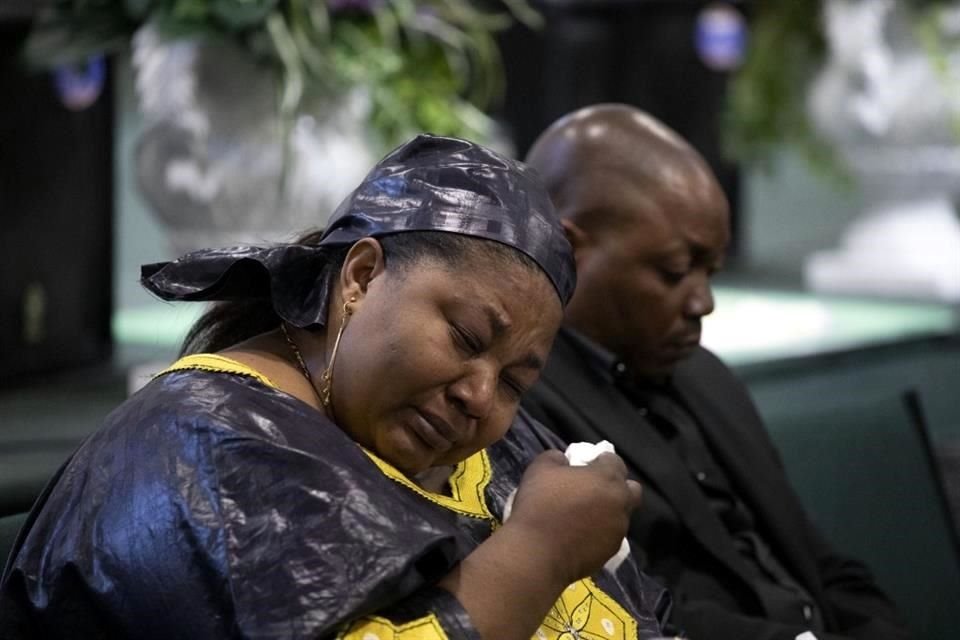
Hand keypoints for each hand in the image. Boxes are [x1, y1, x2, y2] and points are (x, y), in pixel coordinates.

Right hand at [505, 450, 642, 583]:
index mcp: (607, 478)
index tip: (586, 465)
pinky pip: (609, 536)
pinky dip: (599, 533)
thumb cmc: (540, 505)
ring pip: (621, 515)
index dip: (601, 461)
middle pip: (631, 490)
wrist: (538, 554)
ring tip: (583, 516)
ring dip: (607, 512)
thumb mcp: (540, 468)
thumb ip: (556, 458)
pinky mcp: (611, 553)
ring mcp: (618, 530)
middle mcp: (620, 503)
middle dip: (617, 487)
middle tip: (593, 490)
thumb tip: (564, 461)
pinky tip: (579, 536)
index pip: (615, 461)